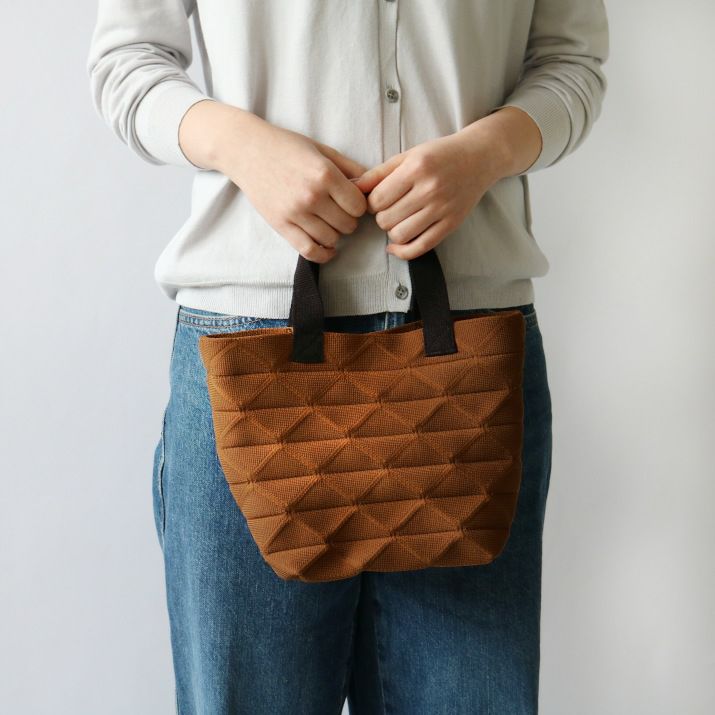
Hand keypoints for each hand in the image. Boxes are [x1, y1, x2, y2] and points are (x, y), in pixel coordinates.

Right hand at [179, 100, 368, 262]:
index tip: (352, 201)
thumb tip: (372, 189)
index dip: (359, 205)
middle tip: (340, 211)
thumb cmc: (287, 147)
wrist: (247, 150)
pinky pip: (309, 250)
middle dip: (348, 220)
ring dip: (335, 234)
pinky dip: (323, 254)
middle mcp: (312, 196)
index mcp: (325, 174)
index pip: (358, 206)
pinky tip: (328, 248)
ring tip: (329, 222)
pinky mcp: (281, 225)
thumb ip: (350, 169)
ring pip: (332, 239)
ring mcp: (295, 213)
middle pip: (348, 224)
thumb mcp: (323, 150)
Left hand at [351, 126, 509, 259]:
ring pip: (400, 235)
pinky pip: (420, 247)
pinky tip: (395, 246)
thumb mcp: (407, 156)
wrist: (478, 158)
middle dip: (381, 217)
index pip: (377, 199)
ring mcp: (442, 209)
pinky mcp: (451, 224)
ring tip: (397, 221)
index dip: (371, 203)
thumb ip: (378, 173)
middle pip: (386, 219)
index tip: (379, 199)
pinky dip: (402, 251)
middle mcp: (430, 190)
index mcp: (416, 169)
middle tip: (389, 209)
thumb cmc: (439, 155)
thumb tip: (351, 187)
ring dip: (392, 232)